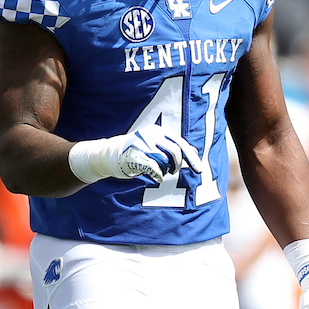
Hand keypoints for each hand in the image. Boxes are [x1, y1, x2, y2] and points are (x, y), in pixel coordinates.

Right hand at [69, 123, 203, 184]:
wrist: (108, 155)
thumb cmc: (136, 151)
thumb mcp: (155, 144)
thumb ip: (171, 147)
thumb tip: (193, 152)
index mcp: (158, 131)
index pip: (180, 143)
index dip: (191, 157)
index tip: (199, 169)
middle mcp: (151, 135)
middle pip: (175, 152)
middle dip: (178, 165)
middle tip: (174, 171)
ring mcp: (142, 145)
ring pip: (165, 161)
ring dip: (166, 170)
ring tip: (161, 171)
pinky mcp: (134, 156)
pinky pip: (154, 168)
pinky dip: (159, 175)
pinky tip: (157, 177)